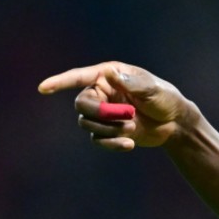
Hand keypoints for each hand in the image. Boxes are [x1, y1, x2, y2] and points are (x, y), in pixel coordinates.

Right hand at [37, 61, 192, 150]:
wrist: (175, 123)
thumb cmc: (166, 98)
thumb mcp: (153, 88)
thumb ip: (133, 83)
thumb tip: (112, 74)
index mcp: (108, 75)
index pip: (79, 77)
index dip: (60, 82)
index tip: (43, 88)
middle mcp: (101, 92)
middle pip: (82, 104)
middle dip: (102, 113)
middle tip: (128, 116)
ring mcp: (103, 113)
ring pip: (87, 123)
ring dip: (110, 129)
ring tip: (133, 128)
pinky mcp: (107, 130)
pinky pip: (97, 139)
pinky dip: (111, 143)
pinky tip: (130, 144)